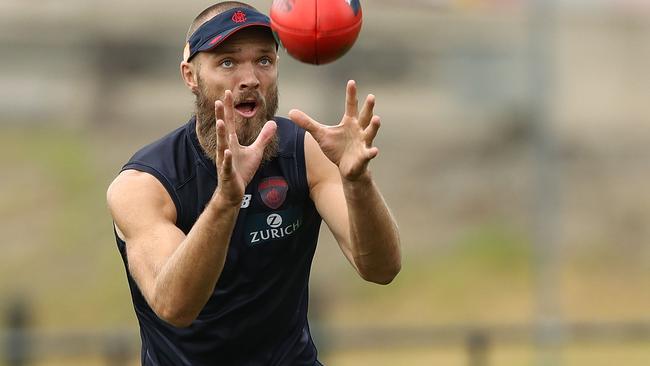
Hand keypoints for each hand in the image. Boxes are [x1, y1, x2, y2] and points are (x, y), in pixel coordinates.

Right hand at [215, 90, 276, 205]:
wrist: (233, 192)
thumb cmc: (242, 170)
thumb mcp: (256, 151)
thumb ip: (263, 137)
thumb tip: (273, 123)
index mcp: (231, 142)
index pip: (230, 122)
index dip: (229, 108)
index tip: (227, 92)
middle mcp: (225, 148)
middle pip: (223, 130)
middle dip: (221, 115)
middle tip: (218, 100)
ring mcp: (224, 161)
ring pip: (222, 145)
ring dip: (221, 134)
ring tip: (220, 122)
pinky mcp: (227, 173)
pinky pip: (226, 165)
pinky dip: (226, 159)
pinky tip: (227, 152)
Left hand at [288, 80, 380, 180]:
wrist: (346, 168)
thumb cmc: (336, 148)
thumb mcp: (320, 134)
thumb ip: (307, 123)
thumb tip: (290, 112)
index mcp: (350, 122)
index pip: (351, 105)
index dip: (351, 94)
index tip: (351, 82)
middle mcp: (359, 130)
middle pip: (365, 116)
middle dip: (368, 107)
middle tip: (371, 96)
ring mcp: (363, 142)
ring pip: (370, 132)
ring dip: (374, 126)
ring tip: (377, 119)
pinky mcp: (364, 156)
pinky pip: (368, 153)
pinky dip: (371, 152)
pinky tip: (374, 151)